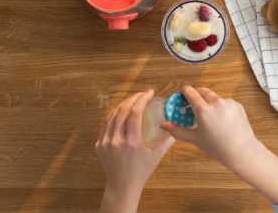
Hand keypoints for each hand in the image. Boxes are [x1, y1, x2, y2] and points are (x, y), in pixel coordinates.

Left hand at [96, 89, 174, 212]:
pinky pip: (106, 124)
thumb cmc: (142, 171)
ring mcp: (106, 142)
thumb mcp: (157, 155)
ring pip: (112, 115)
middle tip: (142, 94)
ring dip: (123, 104)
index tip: (149, 92)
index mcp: (132, 142)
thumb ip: (168, 140)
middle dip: (134, 98)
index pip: (135, 113)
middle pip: (123, 111)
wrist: (122, 185)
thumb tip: (177, 126)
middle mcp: (117, 141)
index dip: (142, 99)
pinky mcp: (99, 144)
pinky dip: (114, 114)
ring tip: (133, 100)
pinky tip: (121, 111)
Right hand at [161, 86, 277, 203]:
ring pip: (214, 97)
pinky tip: (221, 120)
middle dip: (196, 95)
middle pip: (202, 91)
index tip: (181, 97)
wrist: (241, 151)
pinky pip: (225, 102)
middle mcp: (216, 102)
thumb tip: (163, 125)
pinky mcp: (237, 105)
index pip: (190, 91)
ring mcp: (228, 102)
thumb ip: (178, 130)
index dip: (183, 92)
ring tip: (208, 117)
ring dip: (209, 101)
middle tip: (192, 106)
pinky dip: (220, 107)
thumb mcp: (195, 139)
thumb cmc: (216, 147)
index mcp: (203, 109)